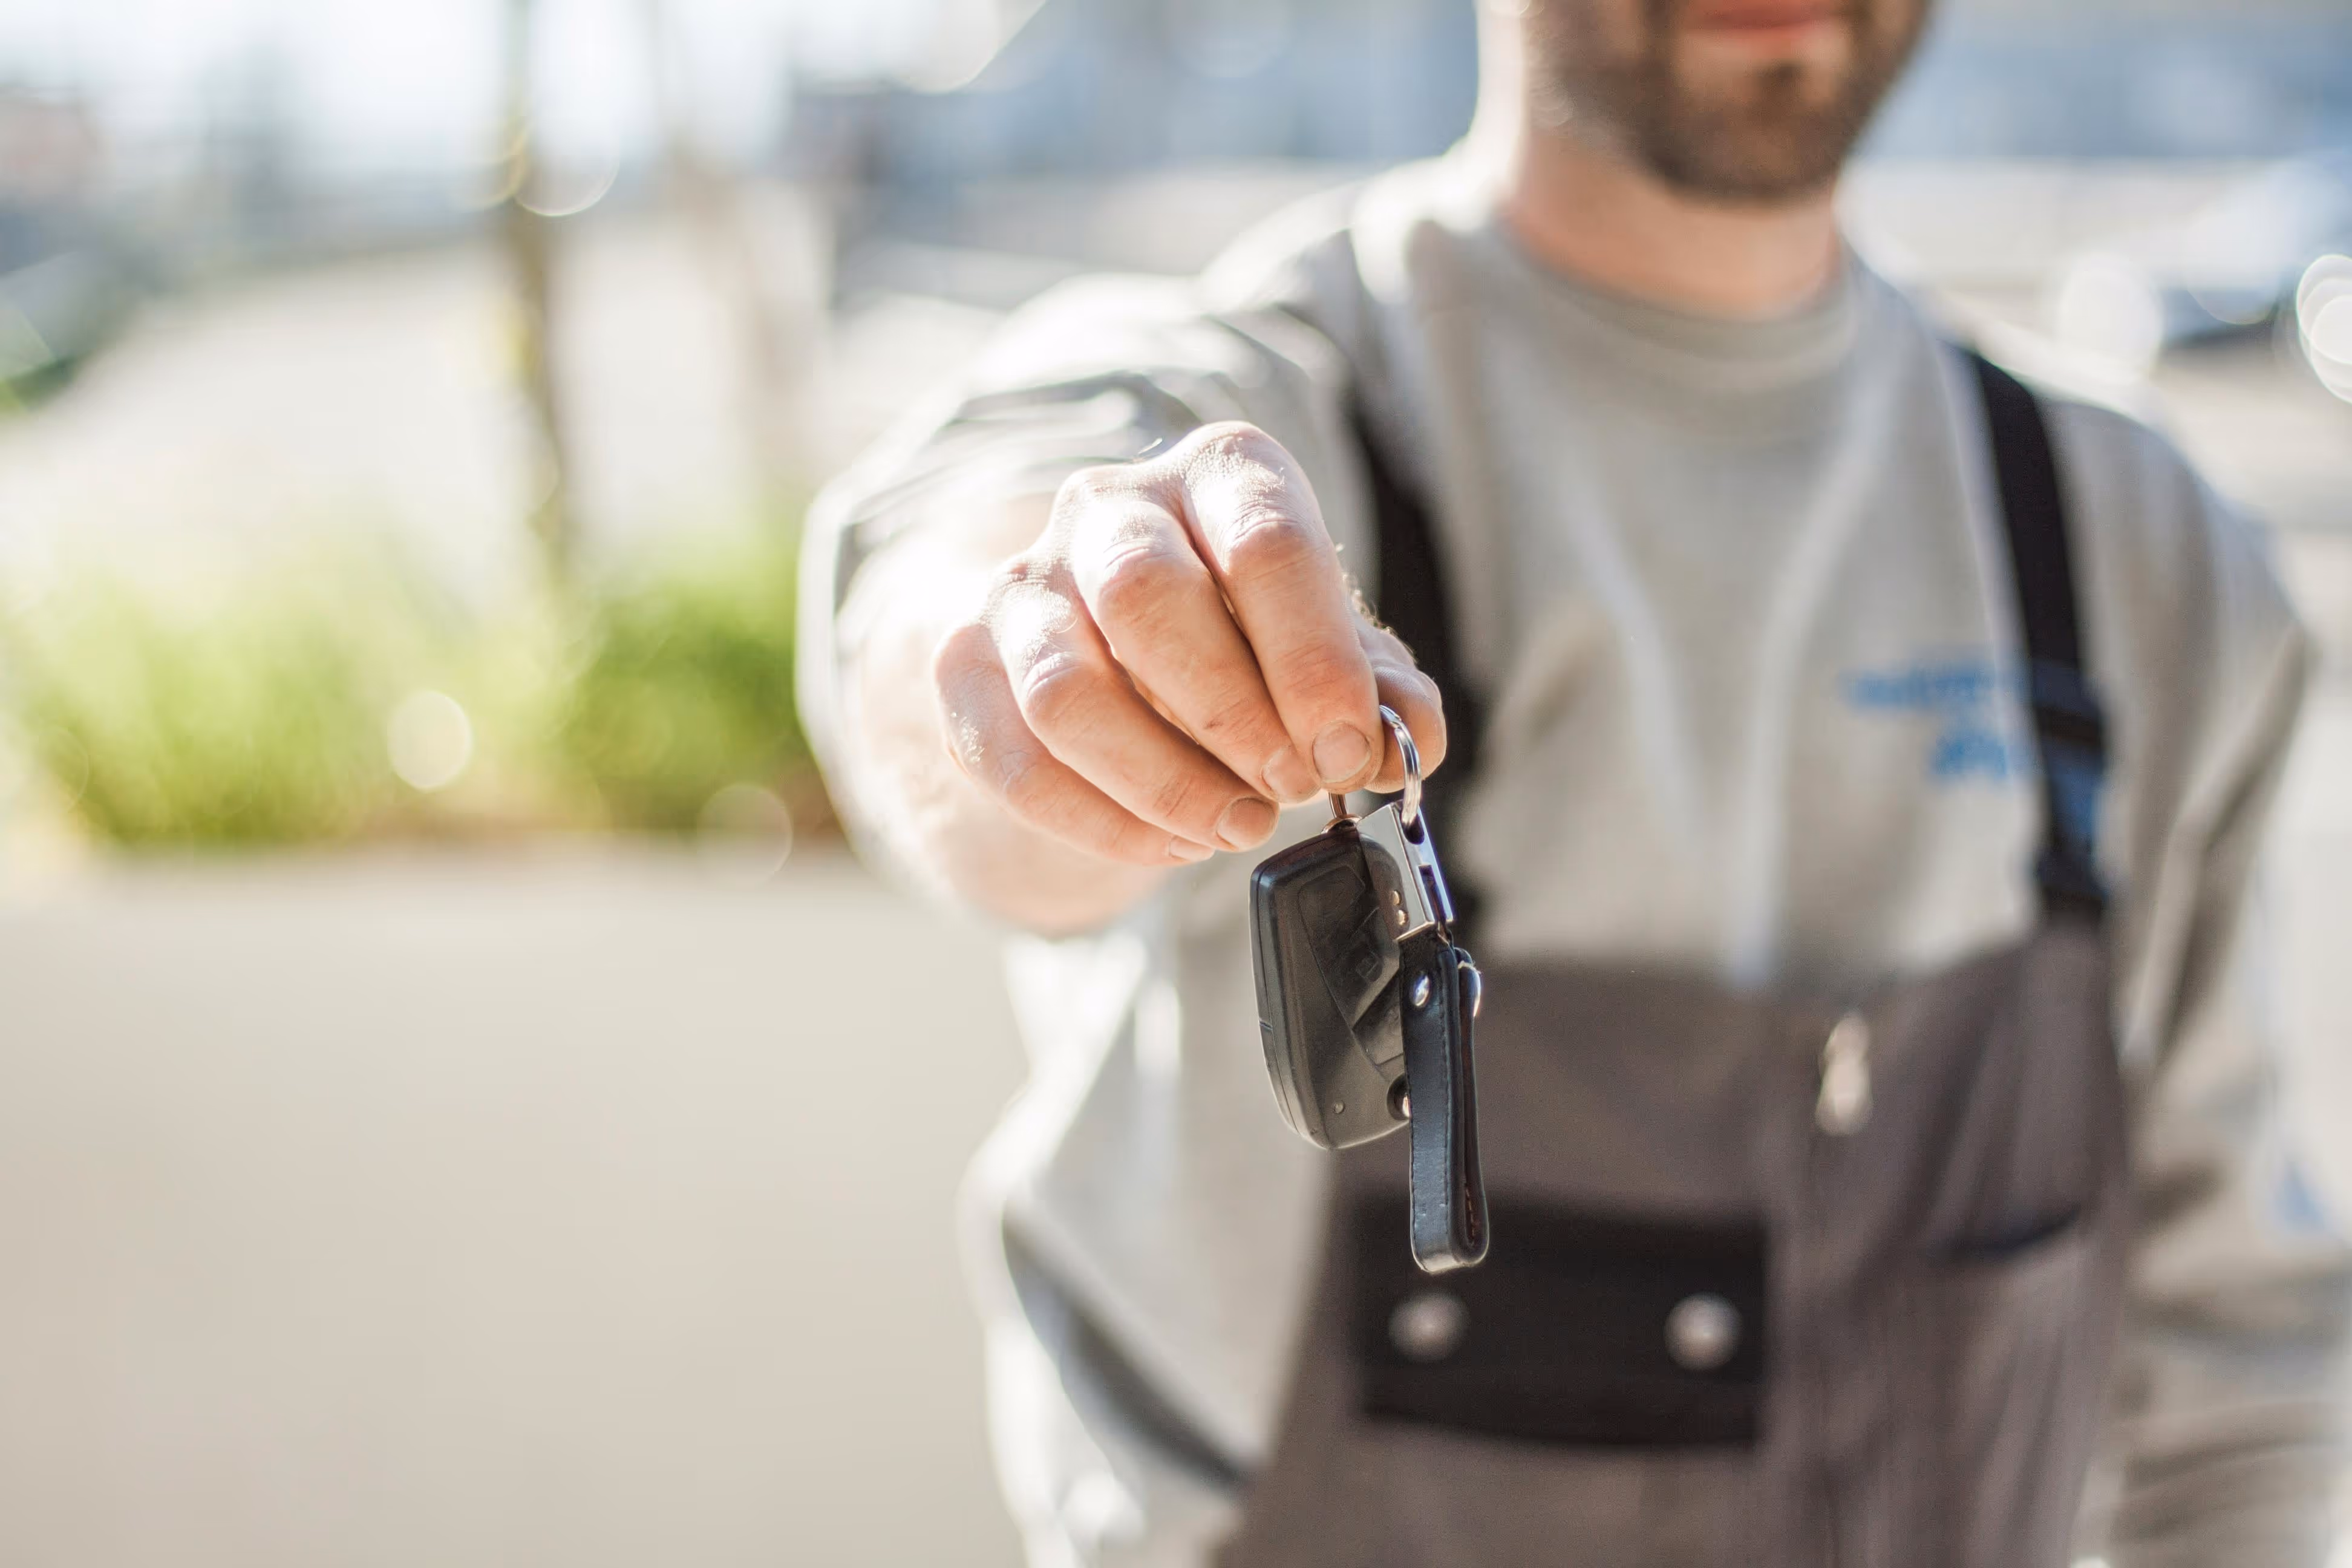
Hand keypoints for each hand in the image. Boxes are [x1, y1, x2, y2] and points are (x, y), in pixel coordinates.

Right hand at [932, 422, 1447, 866]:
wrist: (1112, 647)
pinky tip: (1171, 842)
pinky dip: (1104, 822)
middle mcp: (1110, 507)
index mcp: (1220, 474)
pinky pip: (1018, 761)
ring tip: (1236, 825)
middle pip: (1147, 598)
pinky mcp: (964, 667)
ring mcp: (1024, 585)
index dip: (1312, 660)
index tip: (1344, 750)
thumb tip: (1408, 736)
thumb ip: (1379, 692)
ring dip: (1163, 781)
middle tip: (1289, 787)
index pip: (1264, 542)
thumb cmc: (1241, 639)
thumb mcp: (1327, 652)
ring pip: (1067, 691)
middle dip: (1232, 714)